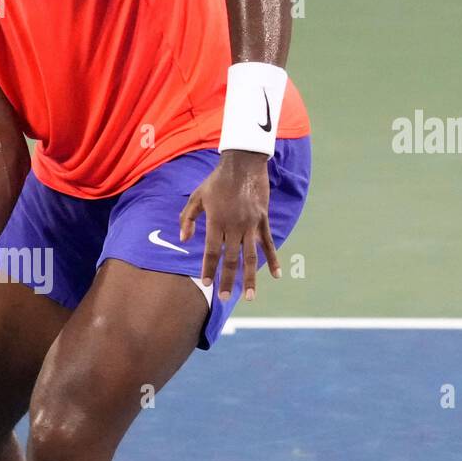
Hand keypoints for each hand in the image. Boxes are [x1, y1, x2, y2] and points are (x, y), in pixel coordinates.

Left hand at [179, 150, 280, 301]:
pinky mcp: (263, 220)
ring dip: (250, 278)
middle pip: (231, 258)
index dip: (209, 268)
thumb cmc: (217, 180)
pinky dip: (272, 260)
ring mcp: (251, 224)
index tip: (207, 284)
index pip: (212, 251)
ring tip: (249, 296)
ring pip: (251, 256)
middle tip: (223, 297)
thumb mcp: (197, 196)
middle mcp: (234, 225)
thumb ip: (188, 218)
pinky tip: (276, 275)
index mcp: (216, 221)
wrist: (243, 163)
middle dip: (227, 280)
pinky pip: (268, 243)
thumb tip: (185, 239)